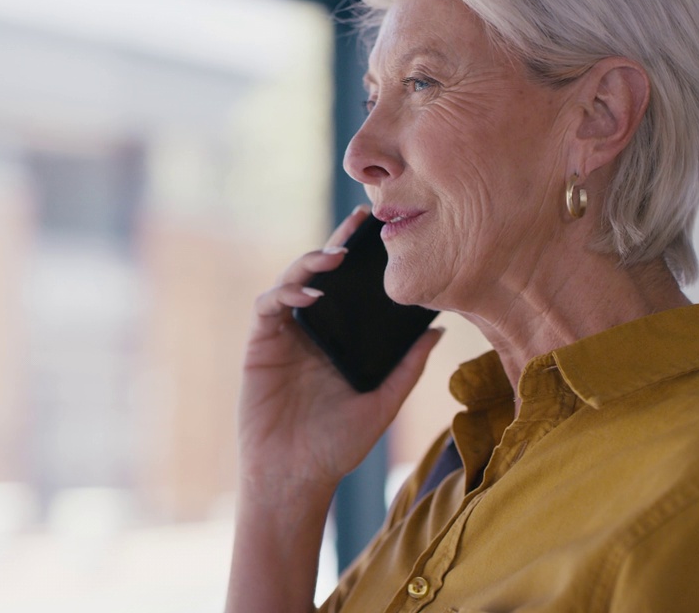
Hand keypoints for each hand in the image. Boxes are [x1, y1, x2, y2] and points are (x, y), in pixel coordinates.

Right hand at [238, 205, 443, 501]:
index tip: (384, 230)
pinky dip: (287, 292)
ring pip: (292, 280)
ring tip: (336, 257)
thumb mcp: (384, 403)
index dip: (364, 258)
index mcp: (342, 337)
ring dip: (311, 262)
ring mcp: (285, 334)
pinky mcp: (261, 345)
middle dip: (338, 243)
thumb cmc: (339, 445)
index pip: (353, 288)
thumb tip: (438, 329)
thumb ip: (408, 367)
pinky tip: (311, 293)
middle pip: (322, 273)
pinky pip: (269, 306)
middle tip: (360, 221)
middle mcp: (313, 329)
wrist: (296, 477)